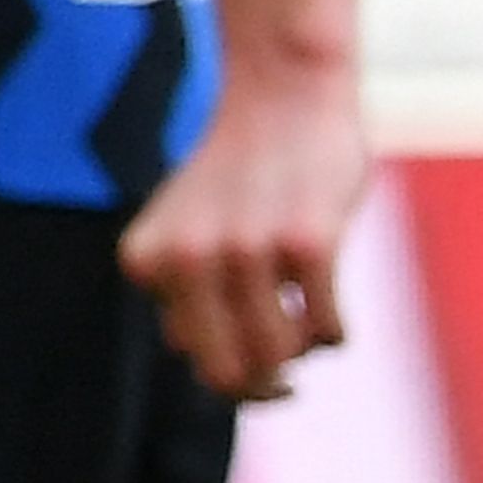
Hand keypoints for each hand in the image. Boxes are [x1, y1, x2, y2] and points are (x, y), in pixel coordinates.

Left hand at [119, 63, 367, 401]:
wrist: (283, 96)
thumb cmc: (242, 178)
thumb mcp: (189, 235)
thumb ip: (188, 297)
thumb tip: (215, 373)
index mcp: (148, 259)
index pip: (191, 352)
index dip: (231, 356)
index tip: (251, 334)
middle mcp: (187, 257)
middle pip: (226, 374)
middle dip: (263, 387)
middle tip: (286, 379)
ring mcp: (247, 250)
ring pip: (279, 359)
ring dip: (302, 352)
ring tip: (307, 317)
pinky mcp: (307, 243)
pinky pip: (328, 333)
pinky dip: (335, 332)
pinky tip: (331, 299)